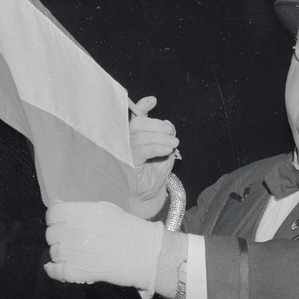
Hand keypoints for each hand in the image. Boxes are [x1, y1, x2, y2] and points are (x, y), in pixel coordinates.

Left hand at [44, 201, 163, 295]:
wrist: (139, 252)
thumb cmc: (124, 227)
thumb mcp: (101, 208)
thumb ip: (77, 208)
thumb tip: (56, 203)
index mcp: (76, 214)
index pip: (52, 214)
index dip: (58, 219)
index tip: (65, 222)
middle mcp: (69, 232)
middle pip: (51, 234)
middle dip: (61, 236)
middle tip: (75, 239)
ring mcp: (69, 254)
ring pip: (54, 252)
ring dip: (62, 252)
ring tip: (78, 253)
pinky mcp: (73, 272)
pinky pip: (53, 271)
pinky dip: (54, 269)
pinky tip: (63, 266)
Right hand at [128, 96, 179, 215]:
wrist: (148, 197)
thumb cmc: (154, 174)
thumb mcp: (165, 152)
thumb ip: (166, 137)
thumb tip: (167, 125)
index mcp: (135, 136)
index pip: (135, 117)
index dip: (142, 106)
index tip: (153, 101)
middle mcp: (126, 141)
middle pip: (137, 123)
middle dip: (157, 124)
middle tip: (172, 132)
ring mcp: (125, 152)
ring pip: (140, 135)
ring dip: (161, 137)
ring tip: (174, 143)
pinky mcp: (127, 163)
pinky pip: (141, 150)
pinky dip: (156, 146)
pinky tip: (168, 148)